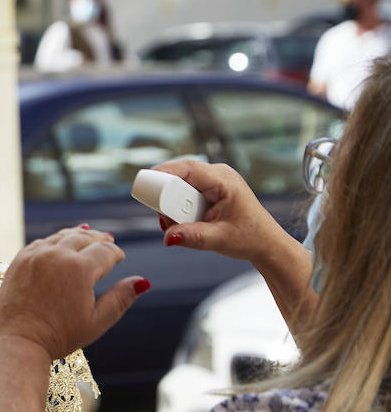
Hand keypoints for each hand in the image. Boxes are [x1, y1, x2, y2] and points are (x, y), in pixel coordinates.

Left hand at [0, 228, 146, 360]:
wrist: (17, 342)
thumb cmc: (58, 336)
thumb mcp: (97, 321)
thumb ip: (121, 299)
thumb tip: (143, 282)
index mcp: (80, 269)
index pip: (105, 251)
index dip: (115, 253)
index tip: (120, 256)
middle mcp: (57, 256)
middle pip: (84, 238)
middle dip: (98, 239)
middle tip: (107, 239)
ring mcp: (35, 256)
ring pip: (61, 236)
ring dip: (77, 235)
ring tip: (86, 235)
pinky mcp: (19, 260)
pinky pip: (41, 243)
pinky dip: (54, 241)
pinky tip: (59, 244)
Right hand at [151, 159, 287, 265]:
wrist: (265, 243)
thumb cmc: (250, 238)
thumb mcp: (219, 239)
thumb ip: (192, 237)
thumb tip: (168, 236)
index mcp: (224, 180)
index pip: (188, 168)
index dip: (163, 172)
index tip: (144, 183)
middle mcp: (218, 175)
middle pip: (179, 176)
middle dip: (165, 196)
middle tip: (165, 219)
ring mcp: (213, 181)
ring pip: (179, 184)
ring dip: (171, 204)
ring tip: (177, 225)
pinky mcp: (209, 190)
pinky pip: (184, 191)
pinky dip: (178, 206)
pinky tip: (183, 222)